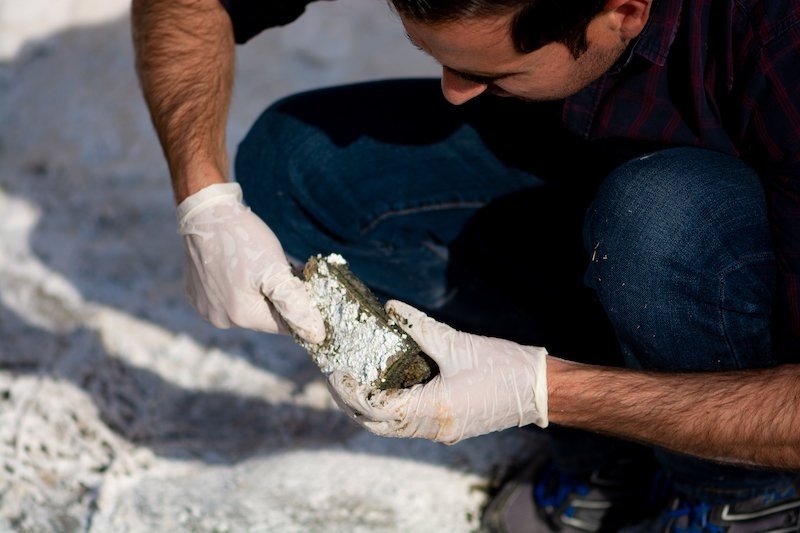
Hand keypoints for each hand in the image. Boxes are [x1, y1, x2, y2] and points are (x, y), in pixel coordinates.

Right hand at [177, 182, 324, 342]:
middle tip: (286, 269)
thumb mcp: (276, 270)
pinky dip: (239, 286)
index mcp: (241, 316)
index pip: (283, 324)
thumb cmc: (243, 238)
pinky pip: (227, 297)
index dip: (298, 304)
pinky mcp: (197, 294)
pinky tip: (241, 265)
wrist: (206, 211)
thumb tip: (316, 334)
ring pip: (247, 307)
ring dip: (260, 291)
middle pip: (265, 316)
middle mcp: (220, 319)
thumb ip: (296, 304)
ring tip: (261, 264)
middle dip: (279, 296)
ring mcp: (205, 307)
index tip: (303, 282)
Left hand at [327, 300, 547, 443]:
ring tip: (353, 383)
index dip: (353, 393)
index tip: (338, 373)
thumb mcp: (458, 344)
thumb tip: (391, 308)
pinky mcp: (449, 425)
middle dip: (353, 404)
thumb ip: (421, 327)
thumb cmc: (503, 367)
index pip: (378, 409)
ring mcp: (442, 430)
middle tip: (337, 379)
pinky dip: (390, 409)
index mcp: (433, 410)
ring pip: (393, 428)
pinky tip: (384, 388)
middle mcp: (434, 428)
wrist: (540, 390)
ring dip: (370, 409)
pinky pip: (409, 423)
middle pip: (379, 425)